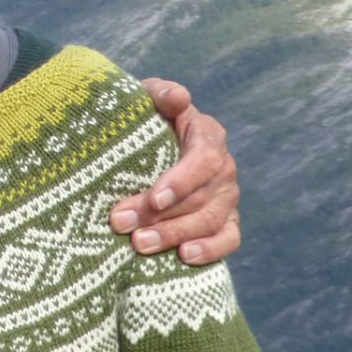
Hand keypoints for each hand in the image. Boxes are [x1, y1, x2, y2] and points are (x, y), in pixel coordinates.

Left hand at [109, 78, 240, 264]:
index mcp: (206, 135)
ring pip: (210, 221)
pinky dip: (211, 251)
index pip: (204, 159)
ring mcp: (227, 197)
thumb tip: (178, 97)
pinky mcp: (225, 222)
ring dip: (175, 235)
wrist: (143, 146)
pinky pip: (228, 239)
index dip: (182, 181)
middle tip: (122, 224)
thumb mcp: (145, 99)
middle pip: (201, 197)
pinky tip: (184, 257)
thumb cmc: (142, 120)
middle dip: (161, 215)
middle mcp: (223, 168)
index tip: (155, 198)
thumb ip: (160, 94)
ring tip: (140, 244)